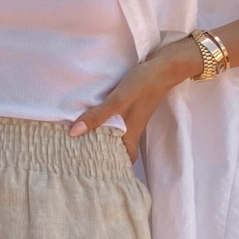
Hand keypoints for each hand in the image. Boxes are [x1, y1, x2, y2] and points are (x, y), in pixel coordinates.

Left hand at [69, 38, 202, 159]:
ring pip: (114, 136)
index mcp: (131, 135)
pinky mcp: (129, 108)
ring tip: (78, 141)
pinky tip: (90, 119)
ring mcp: (131, 119)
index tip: (89, 172)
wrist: (164, 66)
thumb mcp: (118, 101)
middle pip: (116, 150)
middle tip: (76, 157)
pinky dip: (103, 124)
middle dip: (99, 154)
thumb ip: (98, 116)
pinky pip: (114, 122)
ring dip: (99, 138)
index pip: (122, 161)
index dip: (109, 168)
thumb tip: (74, 133)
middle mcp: (131, 130)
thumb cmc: (143, 84)